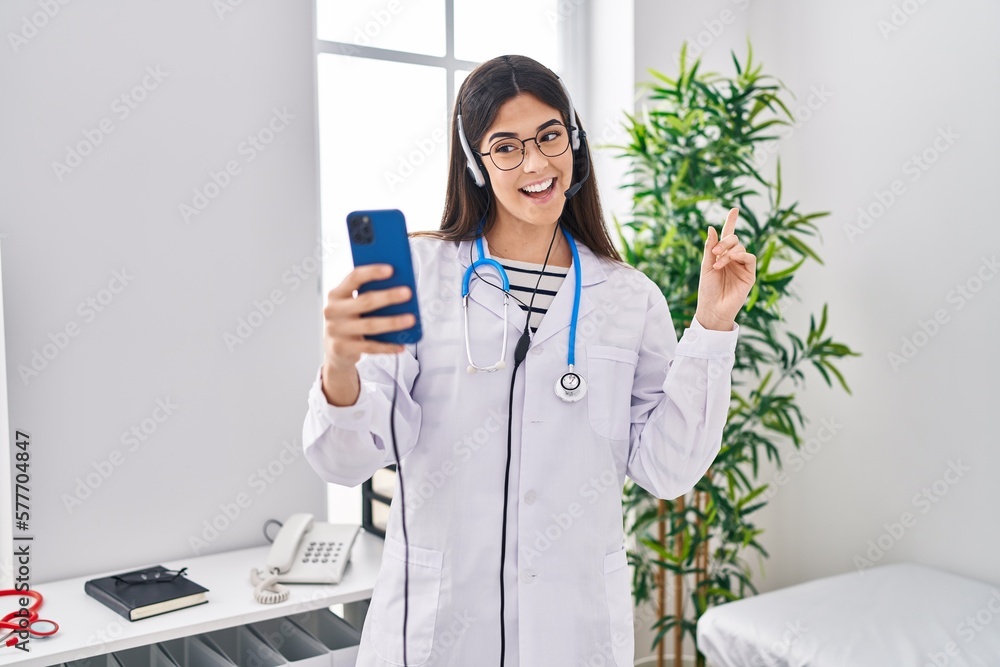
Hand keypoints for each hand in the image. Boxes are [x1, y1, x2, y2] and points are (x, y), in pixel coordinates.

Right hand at [324, 264, 414, 372]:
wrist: (335, 349)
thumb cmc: (350, 319)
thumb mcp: (352, 304)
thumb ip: (368, 294)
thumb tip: (399, 288)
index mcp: (337, 294)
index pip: (354, 277)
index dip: (372, 272)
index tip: (391, 269)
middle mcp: (333, 310)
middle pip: (365, 301)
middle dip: (388, 296)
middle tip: (408, 293)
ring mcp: (336, 330)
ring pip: (370, 325)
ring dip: (393, 322)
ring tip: (411, 319)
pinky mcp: (342, 348)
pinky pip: (370, 347)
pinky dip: (387, 346)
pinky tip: (401, 344)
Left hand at [694, 208, 756, 330]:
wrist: (713, 308)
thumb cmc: (708, 290)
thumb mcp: (706, 266)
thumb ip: (710, 248)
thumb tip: (712, 227)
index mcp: (722, 256)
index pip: (728, 236)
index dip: (731, 222)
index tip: (734, 209)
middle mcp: (733, 259)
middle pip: (734, 240)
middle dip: (724, 242)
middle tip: (715, 253)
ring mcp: (742, 266)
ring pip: (741, 247)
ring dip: (729, 251)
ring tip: (718, 263)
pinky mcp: (750, 274)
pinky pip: (750, 258)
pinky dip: (740, 255)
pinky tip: (730, 260)